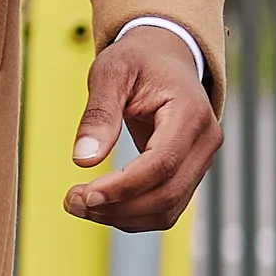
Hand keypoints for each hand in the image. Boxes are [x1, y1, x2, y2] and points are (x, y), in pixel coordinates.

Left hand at [66, 27, 218, 230]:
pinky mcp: (189, 172)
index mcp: (190, 113)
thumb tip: (82, 160)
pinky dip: (132, 215)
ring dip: (122, 217)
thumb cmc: (137, 60)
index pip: (162, 164)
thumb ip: (98, 115)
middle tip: (71, 202)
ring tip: (79, 205)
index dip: (123, 187)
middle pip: (166, 194)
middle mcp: (205, 141)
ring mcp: (201, 159)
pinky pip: (165, 207)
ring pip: (167, 209)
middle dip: (116, 208)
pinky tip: (100, 204)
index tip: (83, 195)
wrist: (165, 57)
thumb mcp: (110, 73)